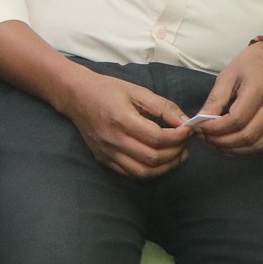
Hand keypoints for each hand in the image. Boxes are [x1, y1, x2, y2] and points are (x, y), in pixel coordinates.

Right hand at [62, 71, 192, 177]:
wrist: (75, 95)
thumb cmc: (106, 89)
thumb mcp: (136, 91)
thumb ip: (162, 107)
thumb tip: (185, 122)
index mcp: (122, 120)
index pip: (158, 138)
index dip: (178, 137)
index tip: (187, 130)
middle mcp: (114, 140)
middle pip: (153, 158)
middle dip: (176, 152)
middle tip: (184, 143)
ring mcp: (107, 153)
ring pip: (144, 172)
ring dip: (166, 166)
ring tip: (177, 155)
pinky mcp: (104, 159)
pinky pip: (131, 174)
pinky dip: (150, 171)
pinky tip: (158, 161)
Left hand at [195, 43, 262, 155]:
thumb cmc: (251, 64)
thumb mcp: (229, 75)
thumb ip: (215, 99)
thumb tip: (199, 120)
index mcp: (259, 91)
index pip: (236, 120)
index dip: (215, 129)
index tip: (199, 128)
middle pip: (248, 136)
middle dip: (222, 142)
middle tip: (206, 139)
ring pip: (260, 146)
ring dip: (236, 150)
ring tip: (218, 144)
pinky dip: (251, 151)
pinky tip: (236, 146)